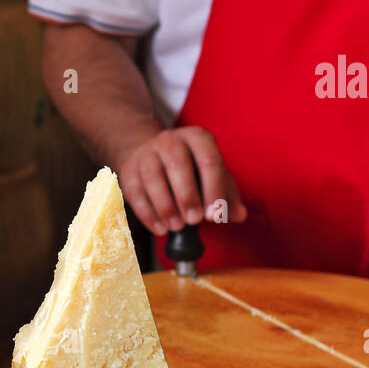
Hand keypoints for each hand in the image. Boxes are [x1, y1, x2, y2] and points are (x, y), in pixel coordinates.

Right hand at [117, 126, 246, 234]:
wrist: (149, 153)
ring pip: (153, 176)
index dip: (213, 189)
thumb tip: (239, 215)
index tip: (214, 215)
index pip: (208, 160)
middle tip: (194, 221)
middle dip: (187, 196)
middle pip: (177, 164)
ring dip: (165, 206)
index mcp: (197, 138)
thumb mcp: (212, 175)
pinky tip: (159, 228)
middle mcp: (171, 140)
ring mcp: (147, 153)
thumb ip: (227, 195)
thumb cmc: (188, 168)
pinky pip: (135, 191)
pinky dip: (147, 213)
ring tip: (176, 227)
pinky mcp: (129, 169)